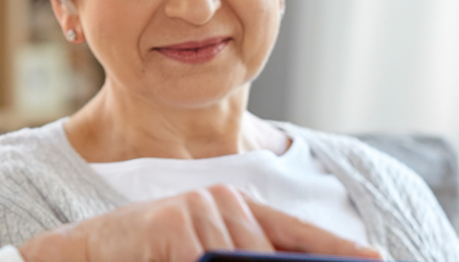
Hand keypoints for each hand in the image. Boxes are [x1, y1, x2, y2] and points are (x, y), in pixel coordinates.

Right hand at [17, 184, 381, 261]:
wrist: (82, 250)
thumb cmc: (144, 255)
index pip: (296, 232)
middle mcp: (221, 201)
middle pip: (270, 255)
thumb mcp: (199, 253)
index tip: (376, 259)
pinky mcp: (173, 229)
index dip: (336, 249)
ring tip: (210, 261)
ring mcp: (197, 211)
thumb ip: (240, 256)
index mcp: (233, 205)